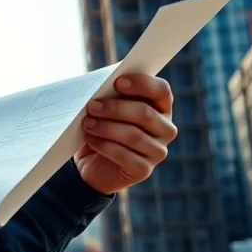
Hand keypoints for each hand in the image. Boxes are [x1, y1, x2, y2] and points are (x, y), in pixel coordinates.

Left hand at [73, 73, 177, 195]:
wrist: (94, 161)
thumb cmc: (103, 125)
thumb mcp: (107, 107)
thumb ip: (110, 95)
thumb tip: (100, 88)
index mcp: (160, 107)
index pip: (161, 91)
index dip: (141, 84)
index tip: (117, 82)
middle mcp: (165, 129)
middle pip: (145, 114)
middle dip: (116, 108)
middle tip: (92, 106)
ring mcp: (158, 151)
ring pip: (134, 135)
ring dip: (106, 128)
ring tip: (86, 123)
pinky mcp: (144, 170)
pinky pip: (125, 156)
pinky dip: (105, 146)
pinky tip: (90, 140)